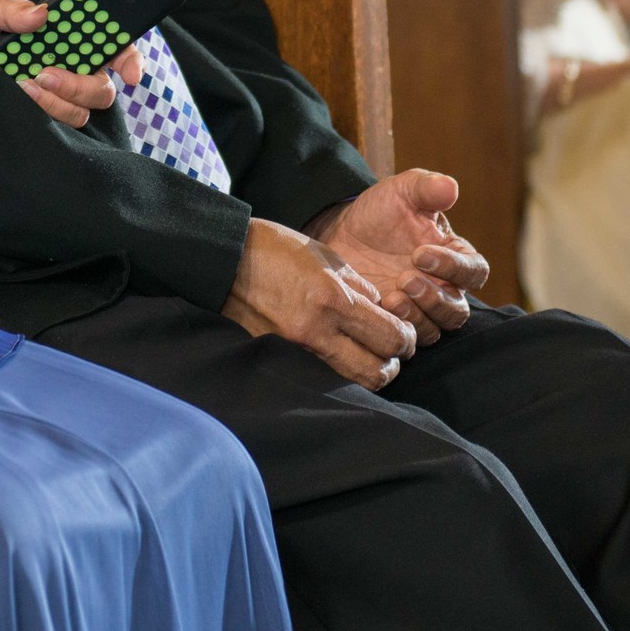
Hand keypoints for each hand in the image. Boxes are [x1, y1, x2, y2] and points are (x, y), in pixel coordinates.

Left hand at [0, 0, 141, 129]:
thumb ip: (11, 10)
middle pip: (102, 87)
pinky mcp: (43, 118)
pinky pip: (59, 125)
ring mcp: (57, 96)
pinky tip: (20, 96)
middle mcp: (69, 69)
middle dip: (80, 84)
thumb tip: (41, 14)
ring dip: (56, 99)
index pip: (113, 47)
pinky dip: (43, 112)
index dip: (130, 60)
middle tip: (46, 74)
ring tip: (23, 83)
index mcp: (67, 39)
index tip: (130, 73)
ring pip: (82, 110)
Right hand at [221, 219, 415, 389]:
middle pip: (375, 372)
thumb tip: (380, 308)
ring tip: (365, 355)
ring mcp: (294, 348)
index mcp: (332, 299)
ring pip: (350, 381)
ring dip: (366, 372)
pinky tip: (336, 355)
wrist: (222, 259)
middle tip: (390, 350)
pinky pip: (320, 375)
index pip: (390, 337)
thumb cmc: (274, 249)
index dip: (406, 339)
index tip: (405, 332)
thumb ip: (358, 286)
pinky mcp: (277, 355)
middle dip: (392, 363)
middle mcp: (316, 331)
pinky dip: (336, 371)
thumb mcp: (324, 255)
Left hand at [311, 170, 487, 343]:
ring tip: (391, 295)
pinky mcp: (398, 324)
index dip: (454, 267)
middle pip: (458, 309)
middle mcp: (445, 288)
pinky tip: (379, 308)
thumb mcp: (401, 191)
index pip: (474, 271)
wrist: (342, 234)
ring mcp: (421, 310)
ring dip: (417, 315)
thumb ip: (426, 187)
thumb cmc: (380, 212)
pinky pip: (409, 338)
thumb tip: (450, 187)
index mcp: (454, 256)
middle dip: (434, 298)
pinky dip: (398, 327)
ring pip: (436, 328)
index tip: (422, 254)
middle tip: (405, 279)